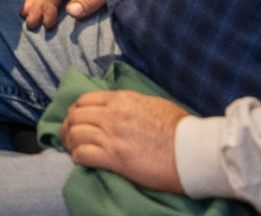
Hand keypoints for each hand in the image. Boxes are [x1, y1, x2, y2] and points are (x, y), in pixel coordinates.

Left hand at [60, 91, 188, 193]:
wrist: (193, 151)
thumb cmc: (179, 129)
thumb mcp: (152, 104)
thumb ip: (130, 104)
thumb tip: (118, 108)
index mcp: (121, 99)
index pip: (84, 100)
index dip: (76, 111)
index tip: (76, 120)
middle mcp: (112, 114)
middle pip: (75, 117)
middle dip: (68, 127)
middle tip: (69, 137)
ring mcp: (112, 136)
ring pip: (74, 134)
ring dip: (69, 143)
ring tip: (72, 150)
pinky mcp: (114, 158)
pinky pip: (82, 154)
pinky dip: (77, 157)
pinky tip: (81, 160)